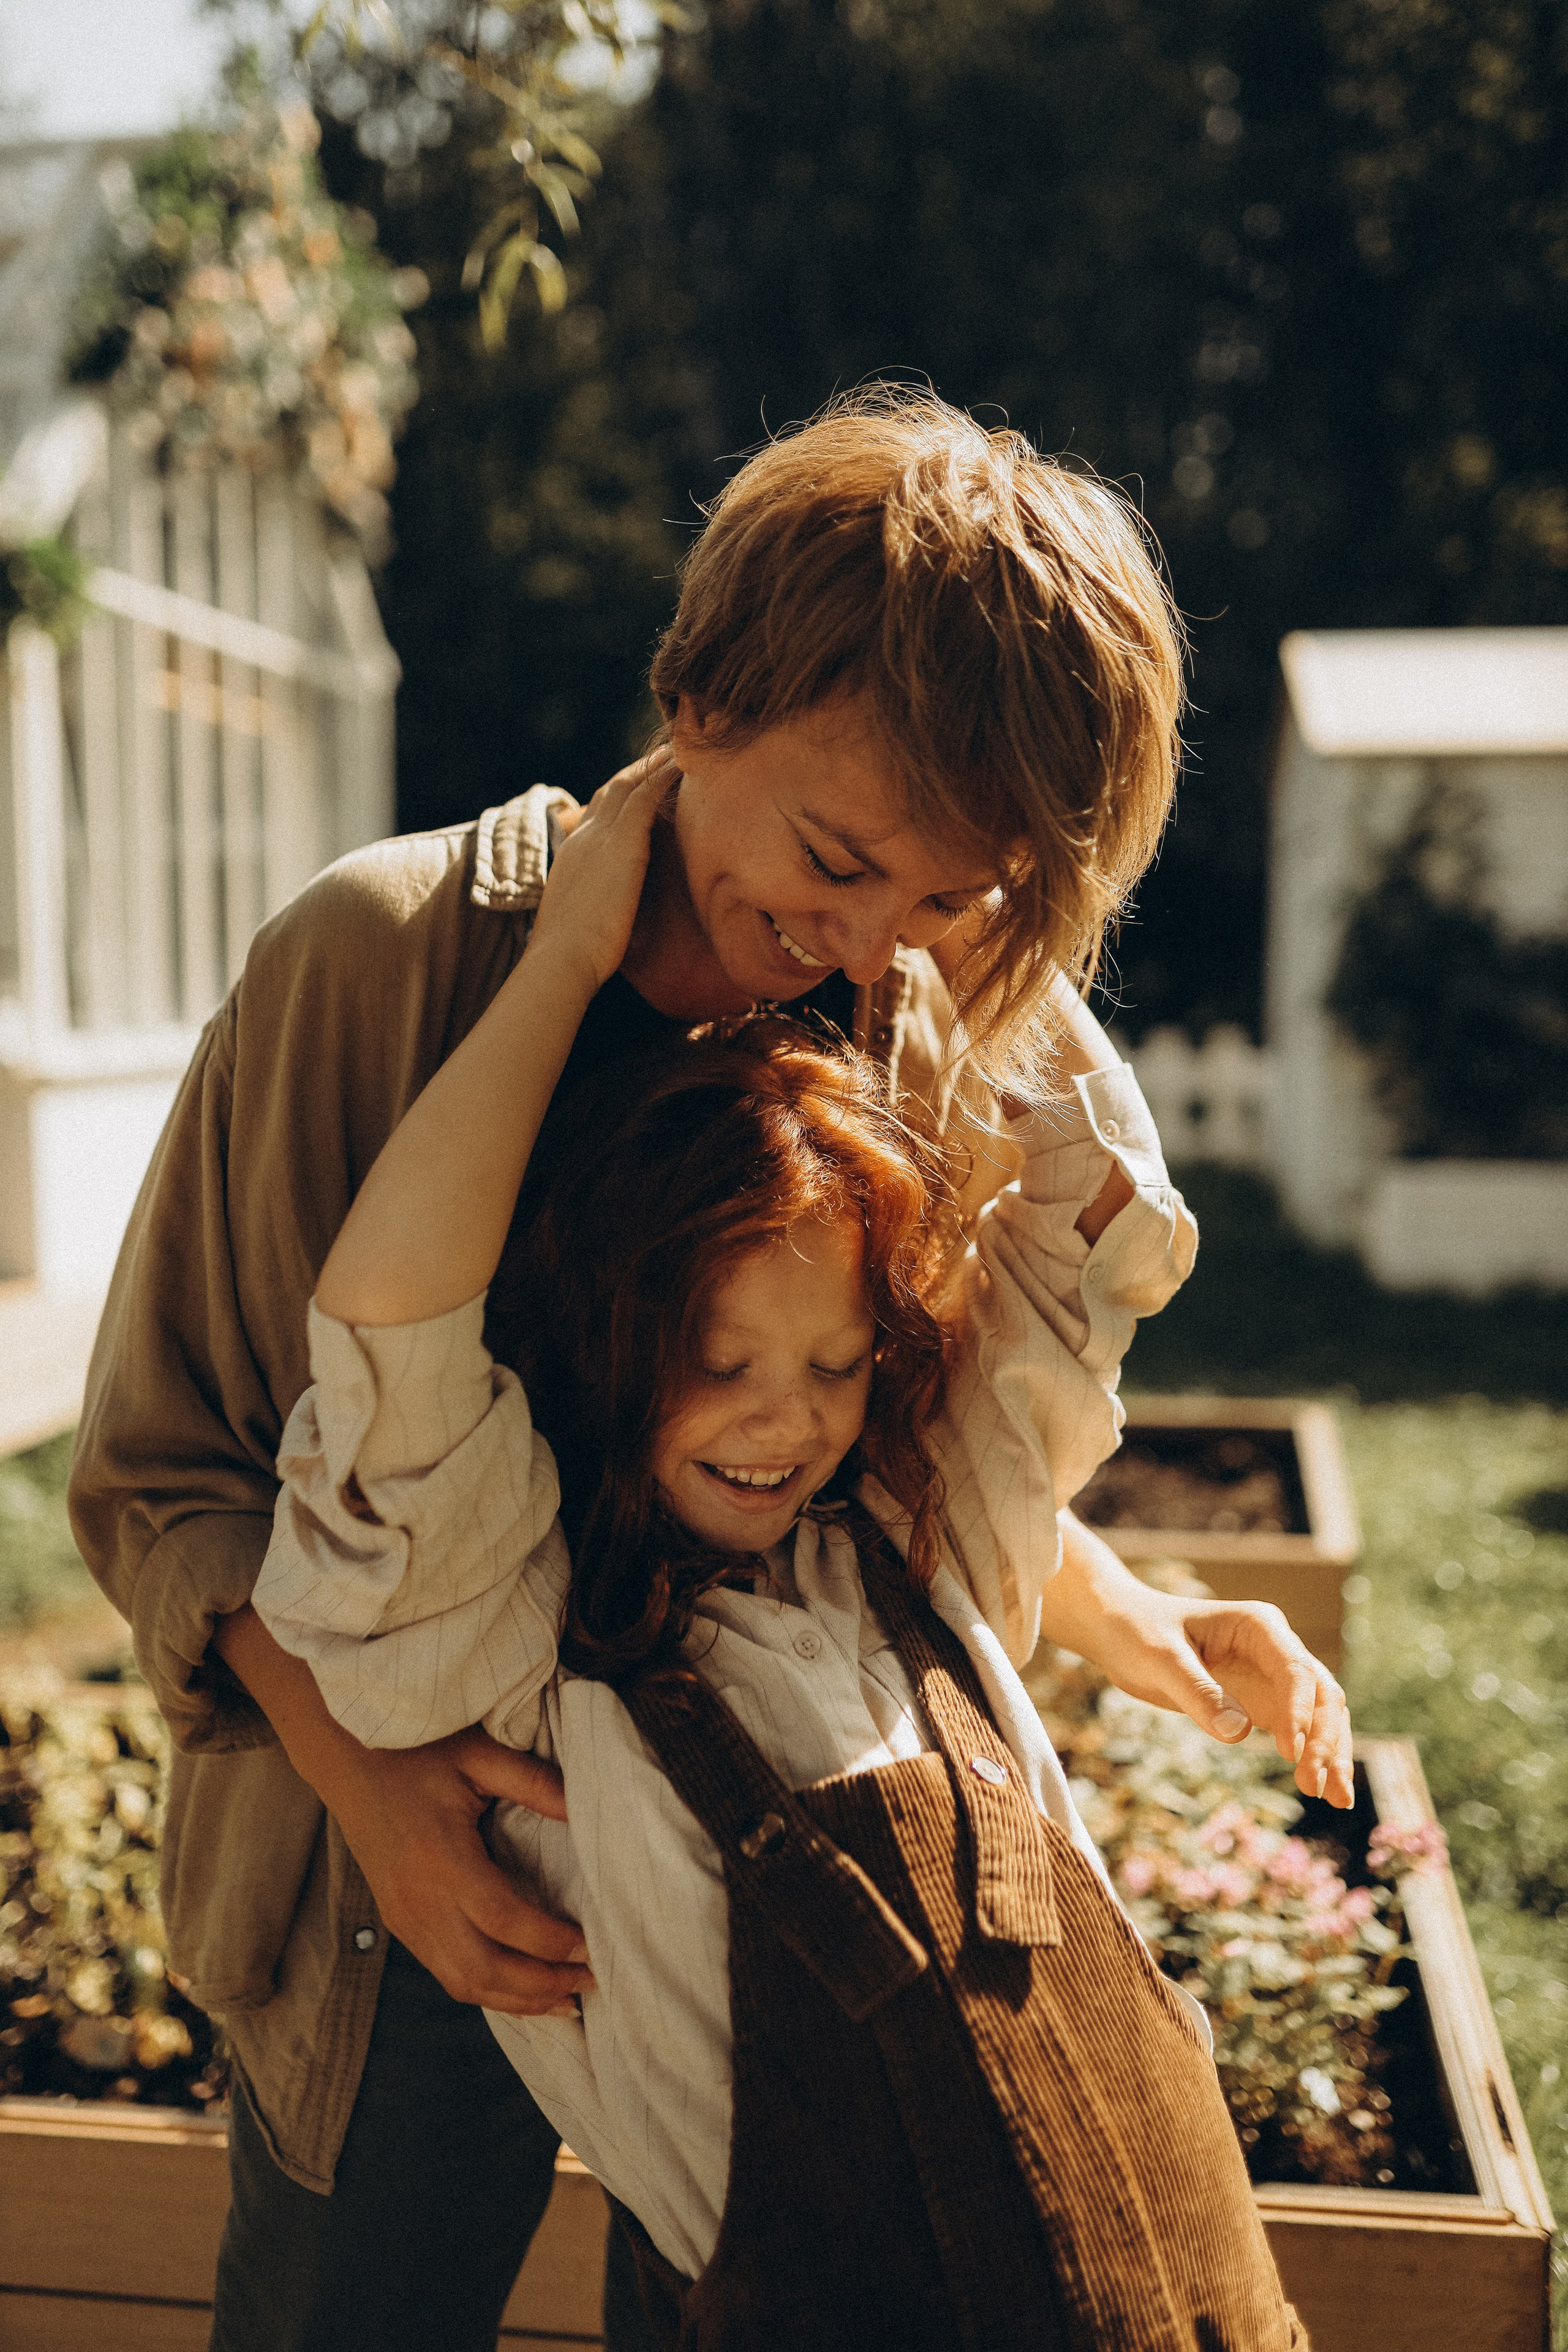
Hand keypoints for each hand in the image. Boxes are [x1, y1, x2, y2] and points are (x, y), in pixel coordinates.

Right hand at [326, 1724, 595, 2013]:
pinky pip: (445, 1974)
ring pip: (462, 1983)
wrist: (348, 1762)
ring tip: (564, 2000)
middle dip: (540, 1985)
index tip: (590, 1946)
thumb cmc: (416, 1753)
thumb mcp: (478, 1753)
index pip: (504, 1920)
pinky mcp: (398, 1925)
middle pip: (483, 1970)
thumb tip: (584, 1812)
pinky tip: (520, 1989)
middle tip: (588, 1982)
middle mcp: (419, 1901)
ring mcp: (403, 1919)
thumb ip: (533, 1782)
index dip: (550, 1943)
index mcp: (441, 1859)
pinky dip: (487, 1989)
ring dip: (516, 2000)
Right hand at [529, 747, 678, 995]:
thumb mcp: (580, 924)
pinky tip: (684, 764)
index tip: (638, 789)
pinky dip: (664, 775)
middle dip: (635, 773)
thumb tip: (600, 926)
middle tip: (662, 758)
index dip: (617, 799)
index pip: (594, 815)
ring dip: (652, 765)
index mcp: (572, 856)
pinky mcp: (622, 841)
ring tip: (678, 751)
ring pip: (628, 784)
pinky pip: (646, 794)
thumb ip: (592, 911)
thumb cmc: (572, 957)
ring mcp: (600, 836)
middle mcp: (583, 837)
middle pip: (609, 790)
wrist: (561, 959)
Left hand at [1087, 1586, 1354, 1808]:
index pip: (1295, 1669)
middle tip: (1315, 1785)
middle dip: (1324, 1739)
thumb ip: (1199, 1692)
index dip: (1299, 1710)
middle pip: (1320, 1693)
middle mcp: (1275, 1648)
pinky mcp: (1261, 1702)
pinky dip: (1312, 1758)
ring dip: (1330, 1754)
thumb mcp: (1160, 1659)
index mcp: (1259, 1625)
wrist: (1120, 1631)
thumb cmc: (1138, 1632)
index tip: (1290, 1752)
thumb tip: (1241, 1734)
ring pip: (1320, 1715)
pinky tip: (1324, 1793)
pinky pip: (1298, 1731)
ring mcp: (1272, 1676)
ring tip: (1337, 1799)